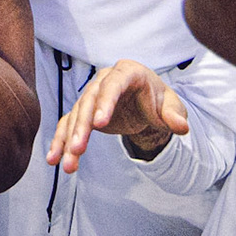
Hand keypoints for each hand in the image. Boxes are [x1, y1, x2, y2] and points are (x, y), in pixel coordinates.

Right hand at [45, 60, 189, 173]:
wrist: (146, 104)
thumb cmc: (159, 101)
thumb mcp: (172, 106)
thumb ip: (175, 115)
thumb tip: (181, 127)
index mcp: (128, 72)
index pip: (114, 85)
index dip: (105, 102)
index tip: (99, 123)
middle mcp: (105, 80)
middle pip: (89, 101)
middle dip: (82, 127)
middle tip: (77, 149)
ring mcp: (92, 95)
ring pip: (76, 115)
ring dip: (68, 139)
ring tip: (65, 163)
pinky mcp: (84, 111)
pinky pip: (69, 124)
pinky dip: (60, 141)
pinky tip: (54, 158)